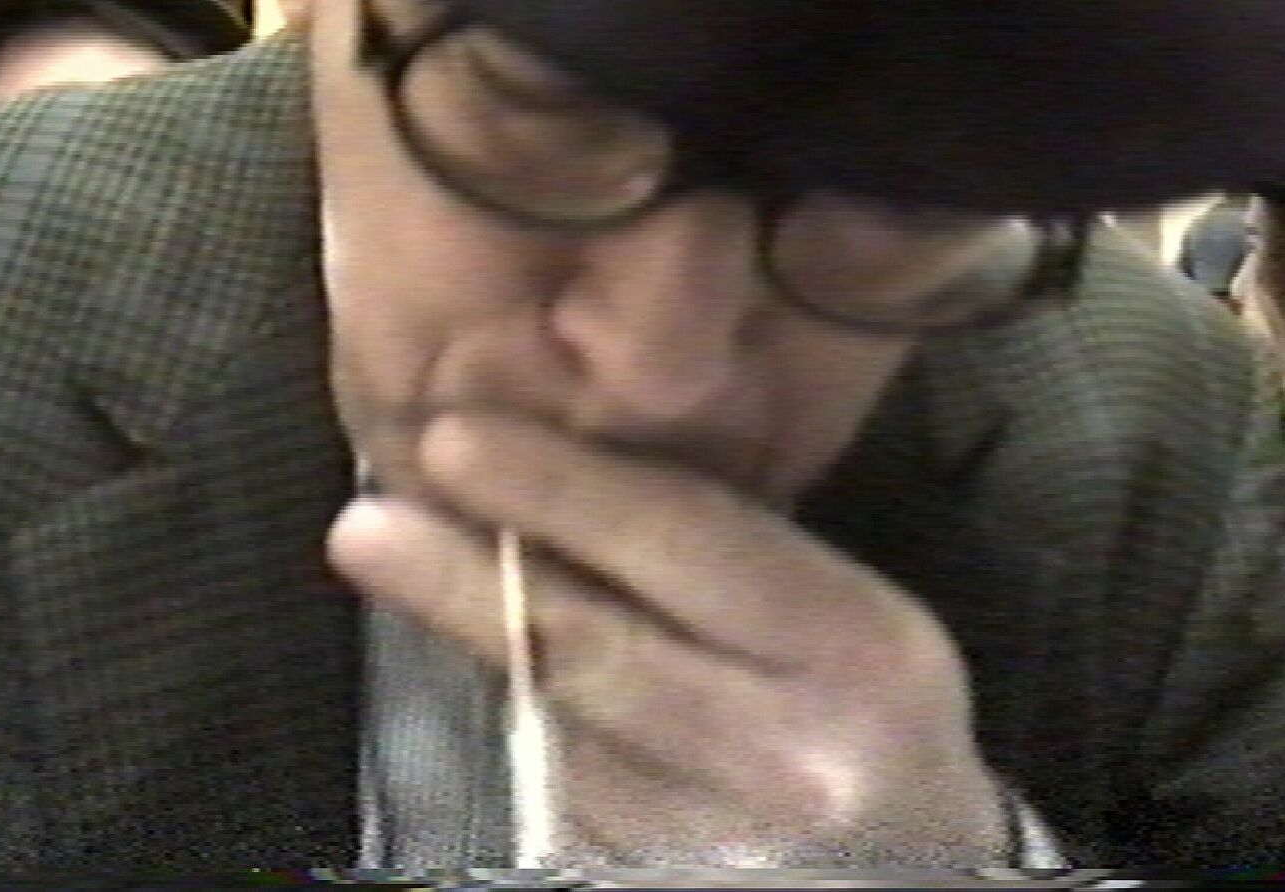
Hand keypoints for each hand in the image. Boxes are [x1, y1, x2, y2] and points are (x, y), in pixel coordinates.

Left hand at [327, 411, 1007, 867]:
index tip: (457, 437)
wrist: (916, 869)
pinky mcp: (645, 883)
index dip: (561, 486)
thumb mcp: (831, 614)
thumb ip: (715, 551)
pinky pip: (554, 788)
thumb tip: (549, 473)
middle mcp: (789, 753)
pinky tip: (487, 656)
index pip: (688, 544)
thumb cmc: (864, 711)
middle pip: (594, 650)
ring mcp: (715, 843)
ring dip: (467, 636)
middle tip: (369, 522)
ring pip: (553, 723)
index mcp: (853, 649)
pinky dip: (508, 709)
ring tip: (397, 559)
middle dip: (464, 576)